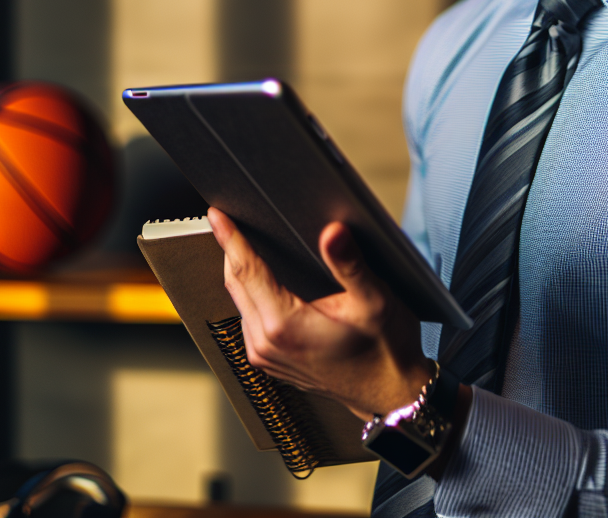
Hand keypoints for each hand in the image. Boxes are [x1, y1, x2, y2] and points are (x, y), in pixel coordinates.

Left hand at [207, 207, 431, 420]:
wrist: (390, 394)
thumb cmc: (385, 349)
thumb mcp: (374, 300)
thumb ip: (349, 263)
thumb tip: (332, 232)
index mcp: (284, 325)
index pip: (246, 270)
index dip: (230, 237)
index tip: (217, 214)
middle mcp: (266, 343)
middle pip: (236, 283)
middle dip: (231, 247)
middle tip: (228, 216)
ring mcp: (265, 356)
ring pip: (240, 300)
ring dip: (240, 270)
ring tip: (245, 240)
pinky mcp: (270, 361)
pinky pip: (249, 317)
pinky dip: (251, 292)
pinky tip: (264, 277)